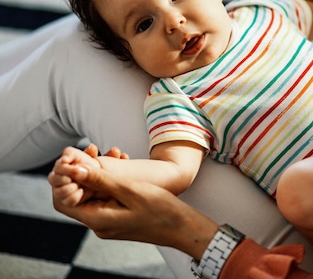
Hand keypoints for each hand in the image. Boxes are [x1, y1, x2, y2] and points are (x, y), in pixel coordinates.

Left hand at [48, 159, 216, 258]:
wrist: (182, 227)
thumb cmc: (160, 209)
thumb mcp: (130, 190)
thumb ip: (101, 180)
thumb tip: (74, 169)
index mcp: (97, 220)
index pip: (63, 201)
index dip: (64, 179)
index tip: (73, 159)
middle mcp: (98, 224)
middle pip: (76, 197)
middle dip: (81, 173)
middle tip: (95, 151)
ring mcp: (108, 223)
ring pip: (91, 195)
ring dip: (97, 174)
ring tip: (113, 153)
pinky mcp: (117, 219)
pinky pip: (104, 198)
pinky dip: (108, 182)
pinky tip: (122, 165)